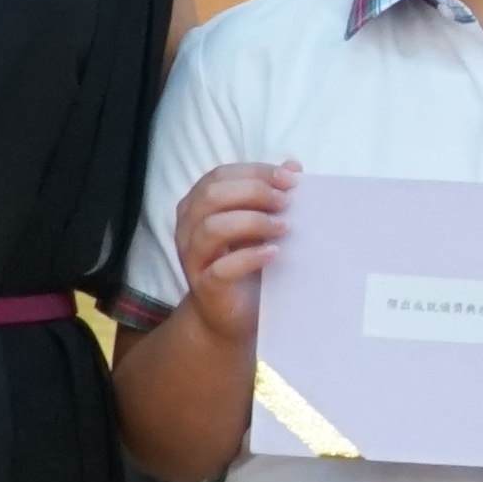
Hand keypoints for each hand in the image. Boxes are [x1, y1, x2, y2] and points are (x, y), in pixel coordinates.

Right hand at [167, 160, 296, 337]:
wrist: (234, 316)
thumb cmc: (247, 263)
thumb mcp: (260, 225)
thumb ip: (271, 196)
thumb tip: (293, 165)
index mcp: (199, 207)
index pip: (220, 176)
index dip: (254, 172)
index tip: (289, 178)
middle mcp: (189, 229)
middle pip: (212, 196)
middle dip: (253, 192)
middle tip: (286, 201)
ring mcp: (193, 259)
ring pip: (211, 228)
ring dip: (252, 222)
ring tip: (283, 227)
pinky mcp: (205, 288)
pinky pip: (220, 269)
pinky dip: (248, 258)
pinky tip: (273, 254)